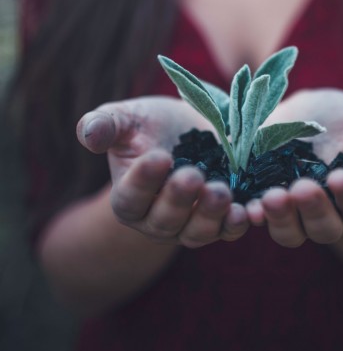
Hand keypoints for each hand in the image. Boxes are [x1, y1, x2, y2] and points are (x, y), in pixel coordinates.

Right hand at [76, 96, 248, 246]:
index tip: (159, 156)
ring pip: (198, 232)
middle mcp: (158, 220)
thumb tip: (87, 134)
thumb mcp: (127, 118)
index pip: (131, 196)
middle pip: (166, 220)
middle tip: (193, 176)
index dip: (143, 180)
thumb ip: (105, 125)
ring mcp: (192, 224)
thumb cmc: (151, 124)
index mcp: (129, 198)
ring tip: (222, 192)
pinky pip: (229, 229)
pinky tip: (248, 209)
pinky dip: (238, 223)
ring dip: (210, 215)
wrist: (192, 130)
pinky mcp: (222, 220)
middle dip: (179, 199)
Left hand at [246, 89, 342, 247]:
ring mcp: (292, 208)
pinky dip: (251, 217)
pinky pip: (257, 218)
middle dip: (314, 211)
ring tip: (271, 198)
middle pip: (325, 228)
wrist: (304, 111)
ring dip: (281, 219)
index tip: (341, 177)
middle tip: (303, 189)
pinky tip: (246, 207)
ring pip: (290, 232)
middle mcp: (326, 209)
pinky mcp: (260, 198)